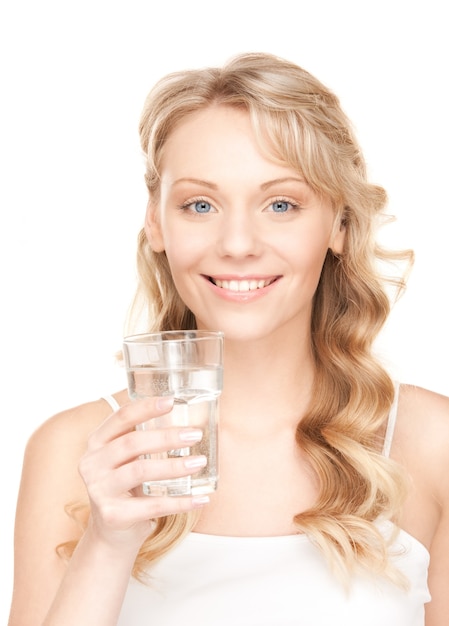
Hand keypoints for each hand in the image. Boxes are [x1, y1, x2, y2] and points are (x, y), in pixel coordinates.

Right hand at [78, 396, 207, 551]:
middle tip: (195, 434)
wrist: (112, 532)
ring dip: (174, 466)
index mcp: (97, 443)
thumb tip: (188, 418)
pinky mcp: (112, 515)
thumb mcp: (127, 459)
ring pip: (140, 471)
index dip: (146, 407)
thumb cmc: (127, 487)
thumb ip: (143, 439)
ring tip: (199, 463)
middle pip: (132, 443)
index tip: (171, 401)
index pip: (120, 417)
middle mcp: (92, 464)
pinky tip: (200, 498)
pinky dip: (179, 502)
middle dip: (167, 437)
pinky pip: (151, 505)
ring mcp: (99, 490)